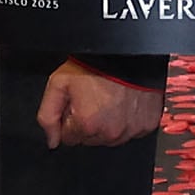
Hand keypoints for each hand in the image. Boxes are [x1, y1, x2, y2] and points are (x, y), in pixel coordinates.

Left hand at [37, 62, 163, 146]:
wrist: (125, 54)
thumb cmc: (93, 65)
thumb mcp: (58, 84)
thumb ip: (48, 116)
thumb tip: (52, 140)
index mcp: (87, 125)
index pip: (69, 138)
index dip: (70, 119)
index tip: (77, 104)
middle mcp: (110, 132)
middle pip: (90, 140)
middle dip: (88, 122)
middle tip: (93, 99)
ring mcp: (131, 130)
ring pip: (111, 138)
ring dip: (108, 123)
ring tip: (109, 100)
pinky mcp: (146, 124)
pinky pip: (131, 131)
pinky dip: (127, 120)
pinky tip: (124, 103)